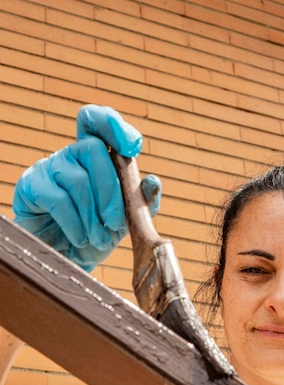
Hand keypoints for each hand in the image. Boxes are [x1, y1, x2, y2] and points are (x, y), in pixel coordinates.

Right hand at [13, 105, 160, 271]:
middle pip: (92, 149)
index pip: (97, 122)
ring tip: (98, 239)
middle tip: (116, 225)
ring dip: (93, 216)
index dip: (112, 124)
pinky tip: (81, 239)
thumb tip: (153, 181)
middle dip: (111, 191)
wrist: (67, 262)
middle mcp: (70, 155)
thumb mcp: (126, 221)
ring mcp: (47, 168)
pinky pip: (57, 199)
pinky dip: (75, 224)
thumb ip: (143, 202)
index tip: (132, 146)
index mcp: (94, 156)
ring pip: (77, 179)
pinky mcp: (30, 187)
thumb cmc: (96, 237)